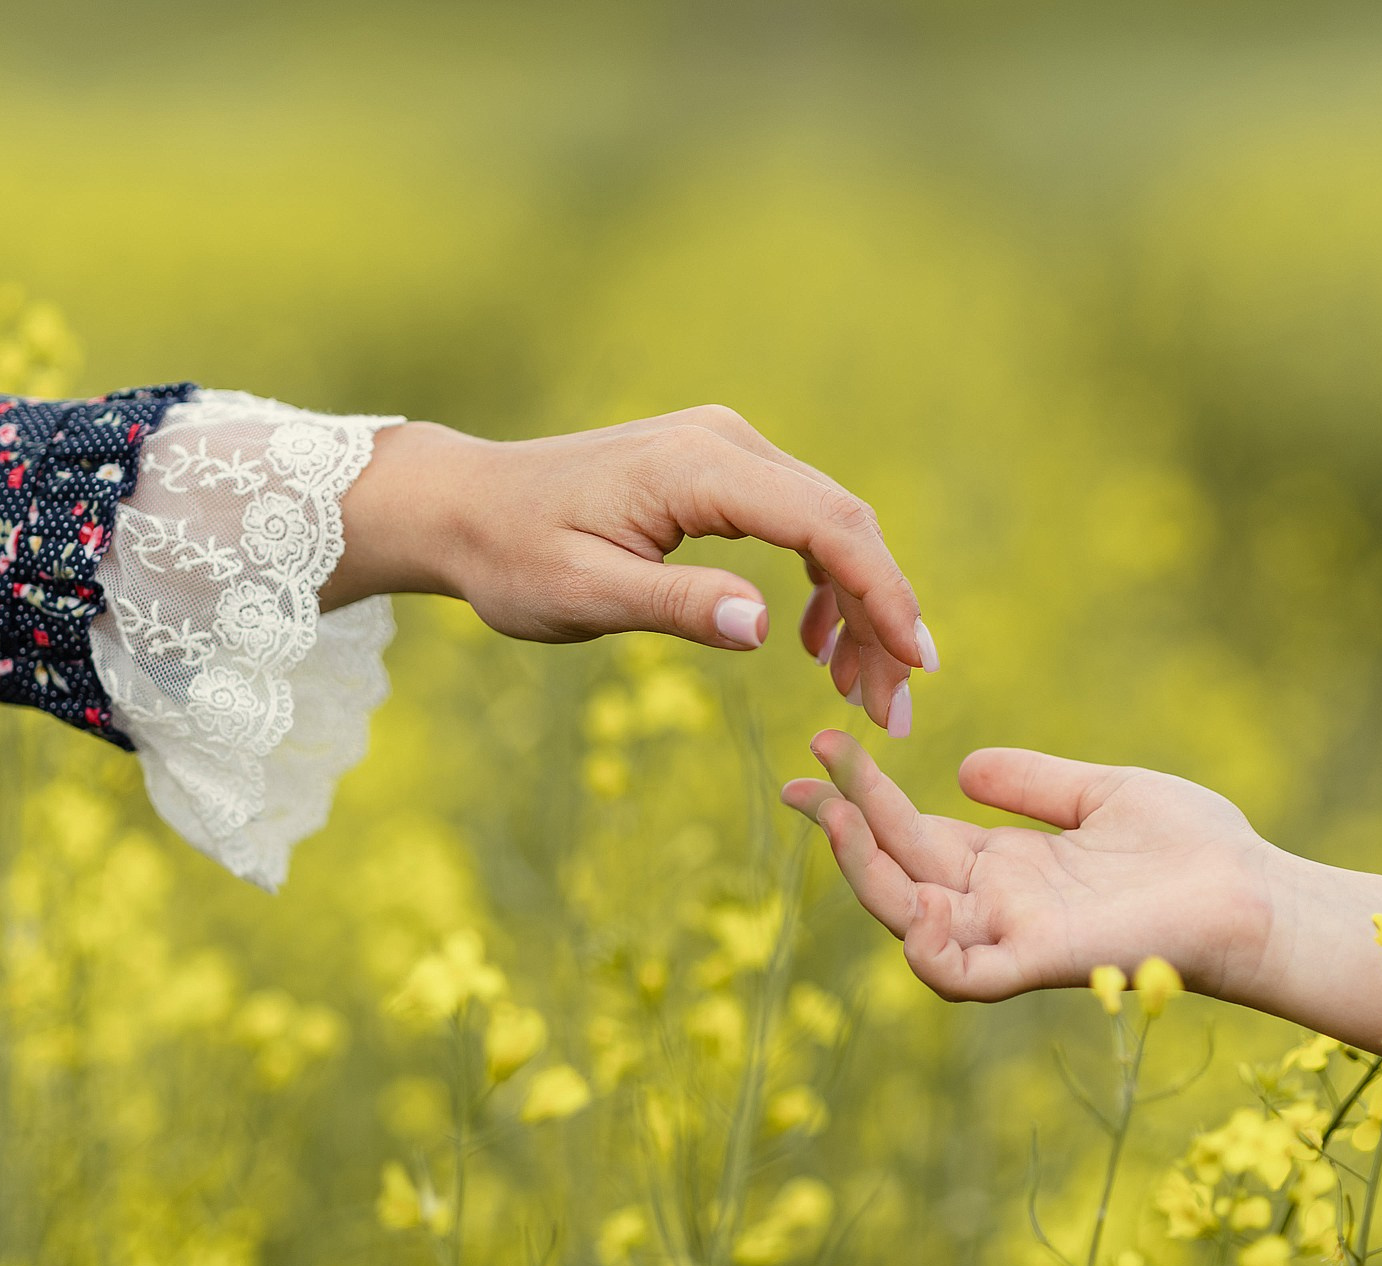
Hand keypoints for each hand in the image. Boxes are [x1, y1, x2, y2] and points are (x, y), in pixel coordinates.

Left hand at [323, 404, 937, 731]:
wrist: (465, 506)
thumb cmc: (513, 554)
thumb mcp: (584, 595)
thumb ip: (676, 605)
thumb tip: (763, 626)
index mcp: (696, 468)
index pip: (825, 525)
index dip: (883, 595)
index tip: (915, 666)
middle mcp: (724, 442)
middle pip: (843, 523)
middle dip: (883, 615)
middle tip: (896, 707)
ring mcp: (724, 449)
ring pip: (830, 523)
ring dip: (859, 605)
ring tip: (861, 689)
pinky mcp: (718, 469)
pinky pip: (798, 520)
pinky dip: (823, 582)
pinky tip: (812, 644)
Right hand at [781, 730, 1278, 1000]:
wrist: (1257, 894)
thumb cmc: (1195, 848)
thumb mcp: (1102, 792)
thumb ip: (1033, 783)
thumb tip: (962, 765)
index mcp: (1006, 864)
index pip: (912, 831)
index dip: (862, 794)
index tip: (821, 746)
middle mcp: (997, 903)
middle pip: (895, 869)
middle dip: (841, 828)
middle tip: (800, 781)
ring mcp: (1014, 934)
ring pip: (909, 917)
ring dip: (865, 874)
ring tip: (838, 818)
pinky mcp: (1042, 961)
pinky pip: (963, 975)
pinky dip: (928, 951)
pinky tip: (916, 902)